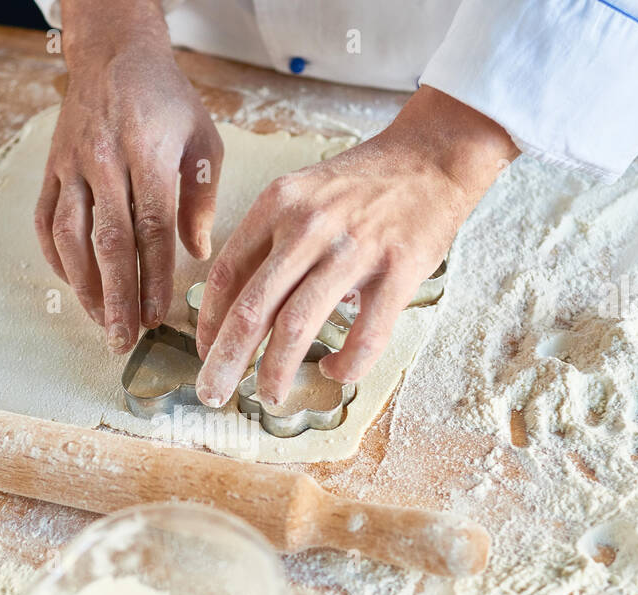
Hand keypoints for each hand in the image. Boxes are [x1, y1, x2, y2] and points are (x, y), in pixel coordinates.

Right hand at [34, 0, 223, 353]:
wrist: (114, 54)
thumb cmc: (166, 101)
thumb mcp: (203, 140)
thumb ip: (202, 200)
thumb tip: (197, 254)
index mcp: (149, 153)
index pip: (151, 228)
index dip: (153, 277)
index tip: (158, 316)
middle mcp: (106, 160)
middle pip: (109, 241)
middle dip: (117, 297)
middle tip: (124, 339)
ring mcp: (72, 165)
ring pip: (70, 236)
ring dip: (83, 285)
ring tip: (100, 322)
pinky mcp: (51, 168)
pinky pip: (45, 220)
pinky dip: (56, 258)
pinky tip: (74, 285)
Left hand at [194, 86, 517, 407]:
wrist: (432, 156)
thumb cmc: (361, 184)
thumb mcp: (302, 194)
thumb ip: (269, 241)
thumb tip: (236, 302)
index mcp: (277, 204)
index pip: (226, 273)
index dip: (209, 322)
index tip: (204, 353)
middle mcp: (308, 226)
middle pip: (252, 308)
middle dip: (226, 361)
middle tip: (212, 394)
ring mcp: (353, 249)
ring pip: (297, 325)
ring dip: (276, 370)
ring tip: (268, 395)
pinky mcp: (397, 271)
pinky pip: (364, 336)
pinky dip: (345, 364)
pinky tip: (333, 370)